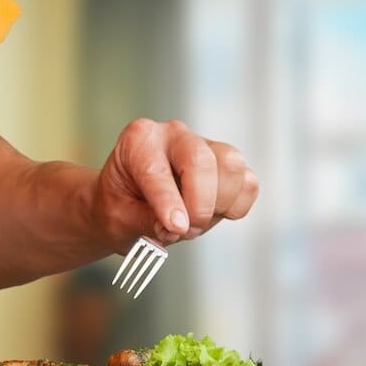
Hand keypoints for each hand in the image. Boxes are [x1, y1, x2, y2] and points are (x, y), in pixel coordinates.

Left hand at [94, 119, 257, 252]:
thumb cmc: (118, 205)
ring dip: (218, 204)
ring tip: (194, 224)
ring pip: (230, 167)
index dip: (168, 201)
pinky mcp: (227, 164)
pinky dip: (235, 206)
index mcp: (138, 140)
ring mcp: (205, 145)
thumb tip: (174, 228)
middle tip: (187, 230)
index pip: (156, 170)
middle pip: (201, 159)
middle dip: (199, 202)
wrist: (125, 203)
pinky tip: (212, 215)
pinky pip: (247, 184)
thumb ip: (146, 222)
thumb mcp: (118, 219)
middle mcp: (173, 135)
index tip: (176, 226)